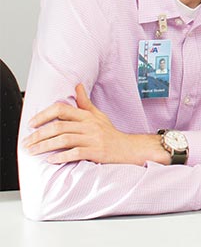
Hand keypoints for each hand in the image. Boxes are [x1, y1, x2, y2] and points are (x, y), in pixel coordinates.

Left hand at [24, 84, 163, 165]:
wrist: (127, 148)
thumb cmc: (110, 133)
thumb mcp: (98, 115)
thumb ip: (85, 102)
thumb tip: (77, 86)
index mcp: (87, 116)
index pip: (61, 109)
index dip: (44, 115)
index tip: (31, 123)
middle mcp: (89, 126)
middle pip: (59, 127)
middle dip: (39, 135)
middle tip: (27, 142)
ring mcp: (93, 139)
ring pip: (64, 140)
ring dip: (45, 147)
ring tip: (33, 151)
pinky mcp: (95, 152)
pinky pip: (75, 153)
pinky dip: (61, 157)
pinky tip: (51, 160)